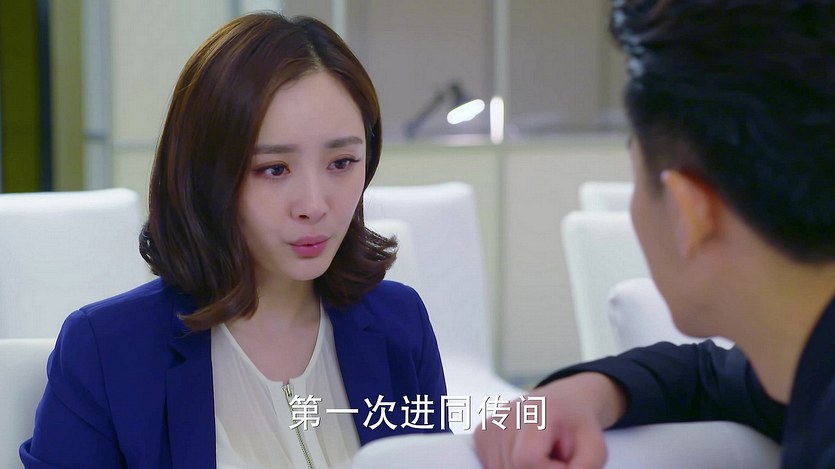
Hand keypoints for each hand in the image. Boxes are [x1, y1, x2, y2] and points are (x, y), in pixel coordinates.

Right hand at [474, 372, 625, 468]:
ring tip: (542, 457)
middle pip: (512, 468)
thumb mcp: (594, 450)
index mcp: (538, 409)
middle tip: (555, 459)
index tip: (563, 463)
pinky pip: (492, 466)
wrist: (563, 403)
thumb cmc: (578, 428)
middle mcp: (507, 412)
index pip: (526, 460)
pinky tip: (525, 455)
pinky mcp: (481, 434)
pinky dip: (511, 468)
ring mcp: (491, 423)